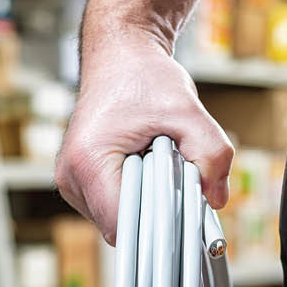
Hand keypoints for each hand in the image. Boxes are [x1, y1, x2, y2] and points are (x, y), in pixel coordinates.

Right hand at [54, 31, 233, 244]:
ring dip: (147, 205)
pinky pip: (114, 207)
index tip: (187, 209)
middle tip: (179, 181)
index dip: (162, 225)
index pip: (126, 225)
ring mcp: (71, 181)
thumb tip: (216, 198)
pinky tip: (147, 169)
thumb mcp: (187, 110)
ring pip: (119, 222)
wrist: (119, 57)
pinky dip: (137, 196)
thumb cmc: (142, 78)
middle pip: (122, 228)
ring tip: (159, 167)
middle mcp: (71, 176)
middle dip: (158, 213)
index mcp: (87, 162)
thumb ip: (211, 154)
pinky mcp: (79, 180)